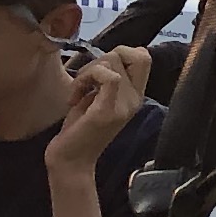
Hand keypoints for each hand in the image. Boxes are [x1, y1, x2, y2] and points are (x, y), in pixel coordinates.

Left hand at [49, 52, 142, 171]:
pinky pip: (109, 77)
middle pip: (137, 54)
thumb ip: (106, 81)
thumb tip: (105, 57)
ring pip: (114, 62)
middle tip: (88, 79)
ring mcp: (124, 106)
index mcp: (135, 96)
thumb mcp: (97, 99)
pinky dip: (85, 78)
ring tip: (77, 91)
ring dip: (87, 71)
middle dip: (106, 57)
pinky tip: (74, 97)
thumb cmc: (79, 130)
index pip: (144, 57)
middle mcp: (135, 99)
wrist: (71, 163)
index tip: (99, 71)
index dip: (121, 53)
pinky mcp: (108, 111)